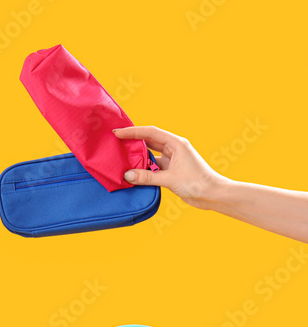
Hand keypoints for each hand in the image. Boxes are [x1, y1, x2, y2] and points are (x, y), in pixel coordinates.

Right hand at [112, 126, 228, 209]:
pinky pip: (152, 166)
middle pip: (148, 141)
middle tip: (115, 142)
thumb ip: (147, 177)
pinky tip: (132, 172)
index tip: (117, 133)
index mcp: (176, 144)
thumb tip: (127, 175)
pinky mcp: (170, 171)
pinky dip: (142, 169)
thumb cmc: (197, 182)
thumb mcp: (170, 179)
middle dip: (132, 141)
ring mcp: (172, 160)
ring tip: (121, 157)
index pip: (150, 133)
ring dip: (137, 156)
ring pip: (150, 154)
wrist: (212, 194)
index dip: (133, 132)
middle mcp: (174, 149)